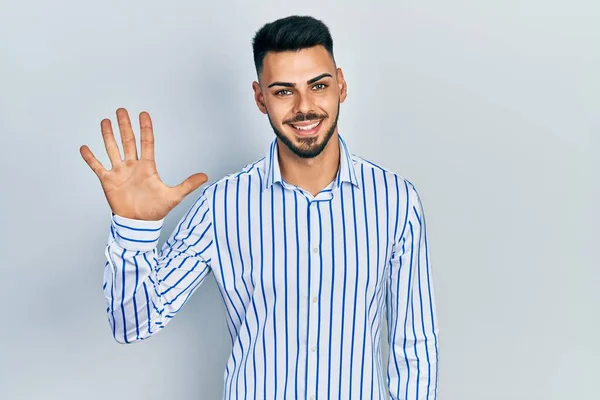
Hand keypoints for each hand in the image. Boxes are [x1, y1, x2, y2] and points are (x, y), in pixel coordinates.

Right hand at [80, 108, 207, 220]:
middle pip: (128, 141)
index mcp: (148, 166)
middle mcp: (132, 166)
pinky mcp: (108, 181)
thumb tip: (206, 176)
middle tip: (121, 110)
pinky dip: (90, 158)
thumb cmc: (156, 210)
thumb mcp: (174, 196)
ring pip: (112, 149)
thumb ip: (188, 185)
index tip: (143, 113)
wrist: (139, 224)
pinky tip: (84, 147)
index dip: (145, 128)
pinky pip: (97, 167)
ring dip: (108, 136)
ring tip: (105, 121)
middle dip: (125, 126)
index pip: (147, 142)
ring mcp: (119, 172)